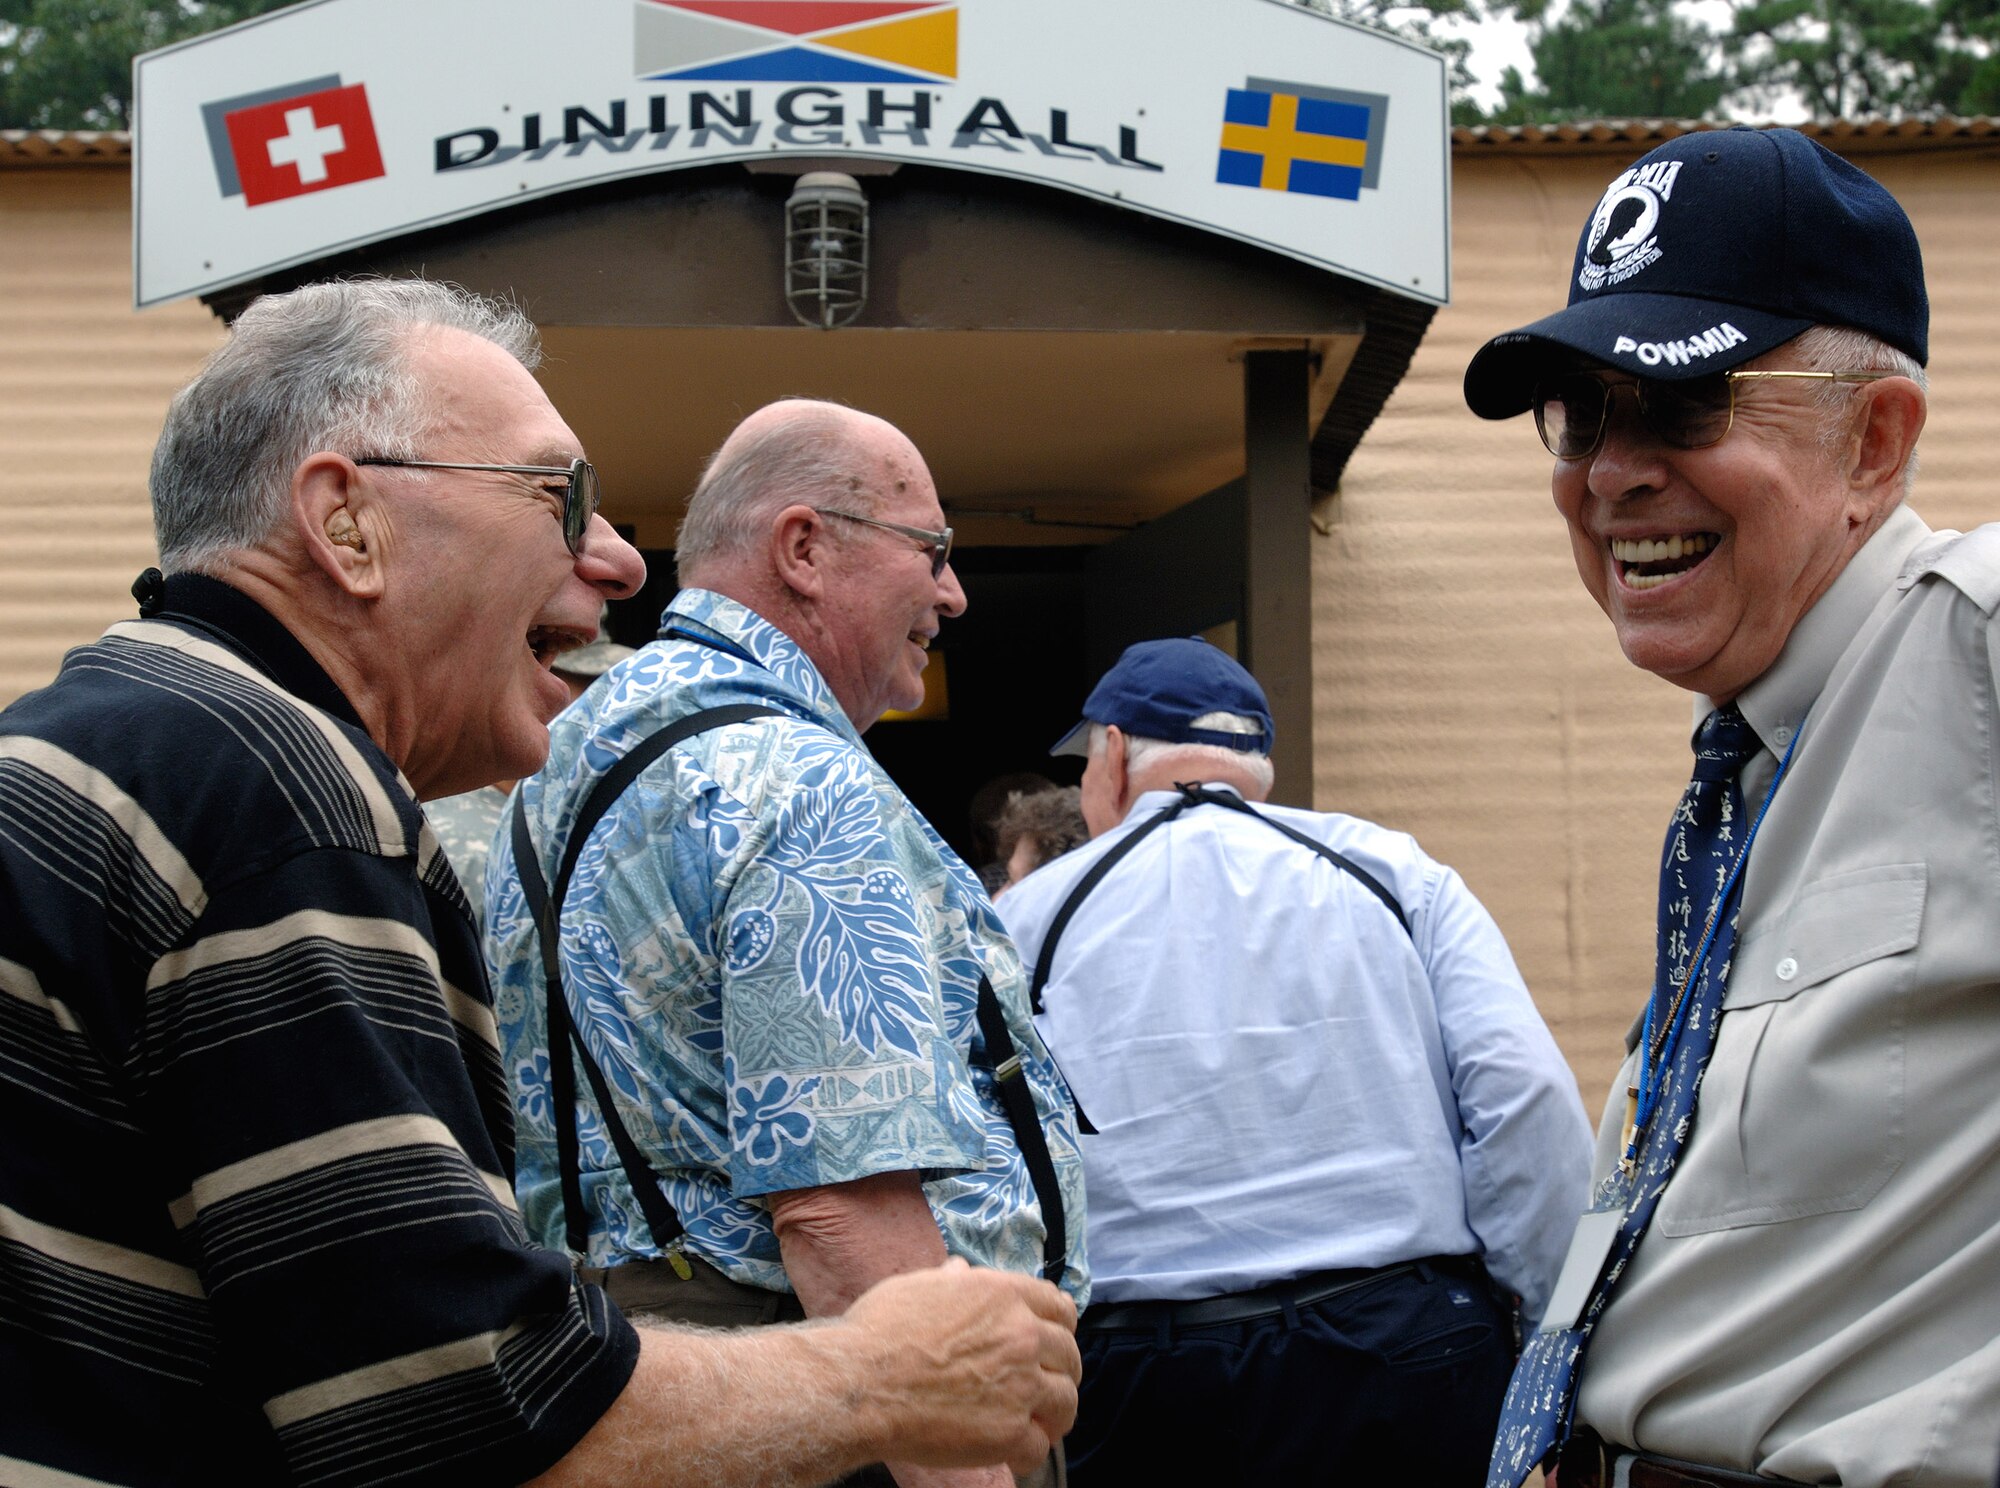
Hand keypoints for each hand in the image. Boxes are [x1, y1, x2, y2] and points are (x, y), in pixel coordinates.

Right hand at [840, 1258, 1079, 1475]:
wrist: (860, 1386)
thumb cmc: (879, 1333)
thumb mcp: (917, 1287)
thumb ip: (950, 1280)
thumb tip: (960, 1269)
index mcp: (1003, 1295)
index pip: (1058, 1306)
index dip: (1061, 1325)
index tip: (1056, 1339)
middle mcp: (1022, 1335)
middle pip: (1069, 1355)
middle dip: (1062, 1372)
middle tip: (1048, 1387)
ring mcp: (1020, 1384)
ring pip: (1065, 1401)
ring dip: (1054, 1414)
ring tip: (1039, 1425)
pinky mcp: (1009, 1431)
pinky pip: (1040, 1447)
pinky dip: (1029, 1452)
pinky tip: (1014, 1453)